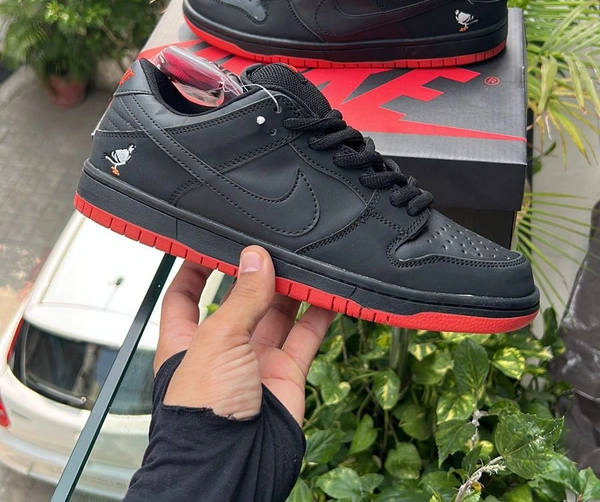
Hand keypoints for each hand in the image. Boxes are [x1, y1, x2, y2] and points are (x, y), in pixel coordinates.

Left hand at [154, 246, 334, 424]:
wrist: (231, 466)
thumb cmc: (200, 415)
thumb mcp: (216, 341)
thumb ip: (241, 297)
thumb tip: (256, 258)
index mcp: (186, 341)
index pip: (186, 296)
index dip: (197, 268)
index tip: (213, 242)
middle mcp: (221, 349)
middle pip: (239, 300)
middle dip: (254, 274)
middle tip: (270, 248)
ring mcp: (254, 362)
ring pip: (275, 315)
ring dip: (289, 290)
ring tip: (301, 263)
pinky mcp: (284, 375)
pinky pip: (304, 338)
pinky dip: (318, 316)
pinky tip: (328, 295)